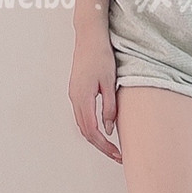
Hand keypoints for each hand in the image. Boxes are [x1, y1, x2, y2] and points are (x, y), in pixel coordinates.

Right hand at [69, 32, 121, 161]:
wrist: (89, 37)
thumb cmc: (101, 55)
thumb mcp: (109, 82)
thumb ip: (109, 107)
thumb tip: (108, 129)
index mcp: (83, 98)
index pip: (92, 131)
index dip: (104, 146)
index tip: (117, 154)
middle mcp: (75, 99)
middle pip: (85, 131)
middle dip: (101, 146)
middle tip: (117, 156)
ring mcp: (74, 95)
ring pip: (82, 124)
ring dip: (96, 138)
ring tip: (112, 146)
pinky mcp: (76, 91)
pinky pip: (82, 115)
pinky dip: (91, 127)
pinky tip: (103, 129)